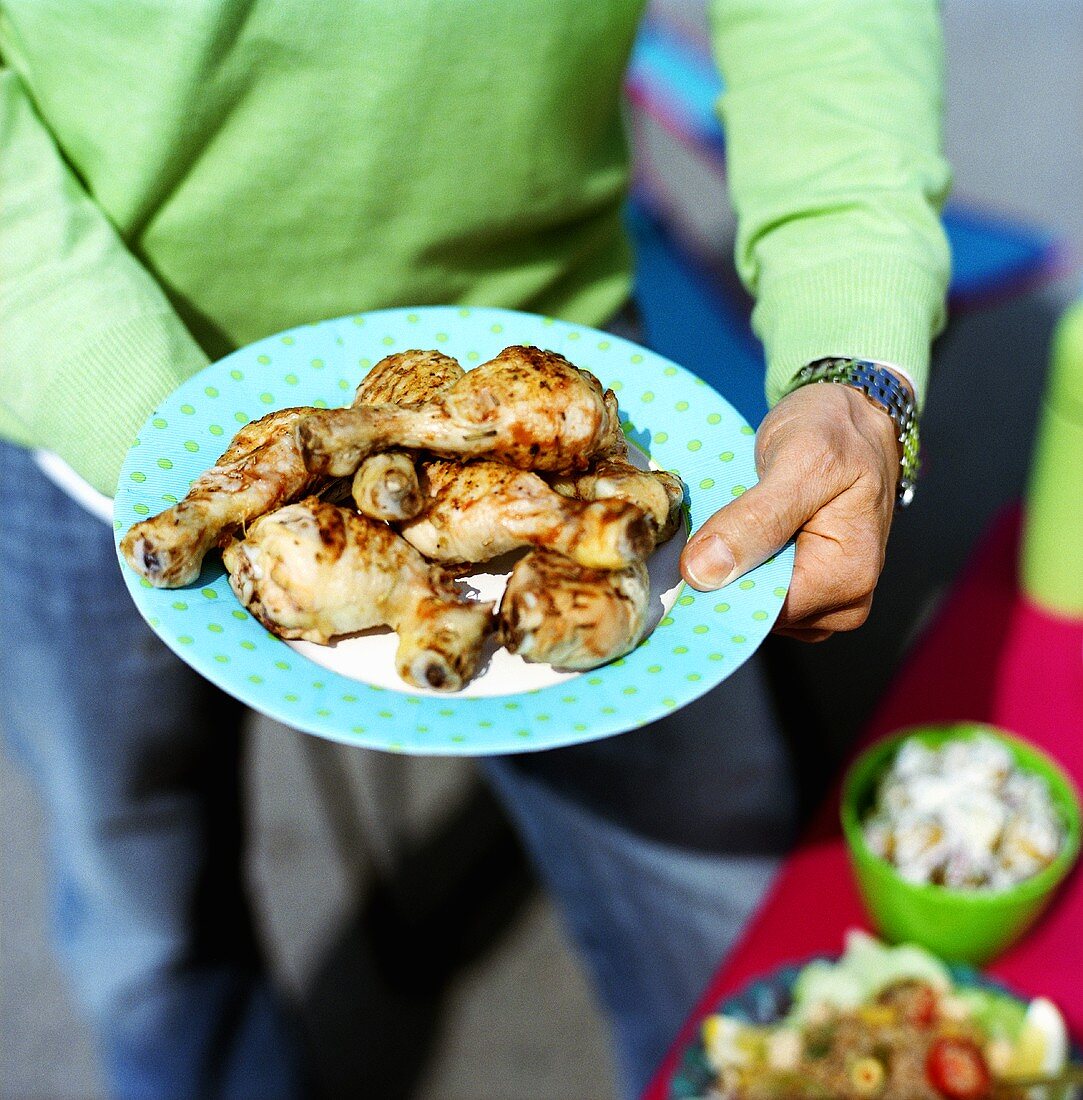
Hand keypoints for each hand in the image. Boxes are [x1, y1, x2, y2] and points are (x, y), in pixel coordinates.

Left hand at [678, 382, 899, 641]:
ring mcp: (827, 604)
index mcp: (848, 578)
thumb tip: (703, 573)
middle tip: (706, 530)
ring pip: (754, 608)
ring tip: (729, 528)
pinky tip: (738, 539)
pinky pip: (761, 596)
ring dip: (729, 574)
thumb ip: (755, 519)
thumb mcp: (798, 462)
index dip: (718, 587)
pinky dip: (740, 571)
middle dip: (722, 580)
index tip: (686, 557)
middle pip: (757, 613)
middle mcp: (844, 604)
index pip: (762, 610)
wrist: (853, 420)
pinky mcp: (809, 595)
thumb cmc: (834, 433)